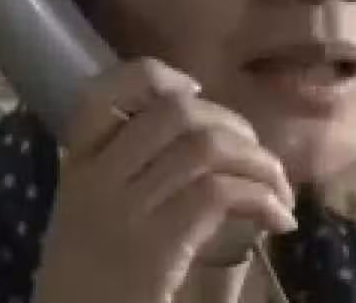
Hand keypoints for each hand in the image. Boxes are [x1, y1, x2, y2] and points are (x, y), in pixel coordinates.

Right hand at [31, 58, 296, 302]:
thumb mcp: (91, 213)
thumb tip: (201, 134)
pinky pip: (221, 195)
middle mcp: (95, 179)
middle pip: (174, 113)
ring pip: (206, 148)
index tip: (193, 90)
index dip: (156, 78)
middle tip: (255, 157)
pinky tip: (278, 221)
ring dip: (259, 164)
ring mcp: (124, 211)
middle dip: (232, 125)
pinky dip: (263, 201)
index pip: (102, 92)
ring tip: (279, 191)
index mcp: (76, 165)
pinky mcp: (156, 246)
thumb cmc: (92, 277)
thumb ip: (124, 171)